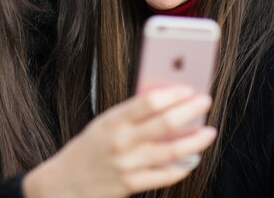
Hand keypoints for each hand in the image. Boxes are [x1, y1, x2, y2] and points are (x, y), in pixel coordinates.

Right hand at [23, 86, 215, 197]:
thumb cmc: (88, 147)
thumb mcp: (103, 123)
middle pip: (165, 123)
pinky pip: (166, 176)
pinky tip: (193, 158)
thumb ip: (131, 115)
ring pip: (172, 151)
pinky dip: (183, 166)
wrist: (64, 182)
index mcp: (112, 121)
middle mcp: (122, 142)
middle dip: (191, 111)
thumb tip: (166, 102)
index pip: (148, 102)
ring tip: (209, 131)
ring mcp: (128, 165)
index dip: (173, 93)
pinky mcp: (132, 184)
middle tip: (205, 102)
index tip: (188, 88)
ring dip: (195, 140)